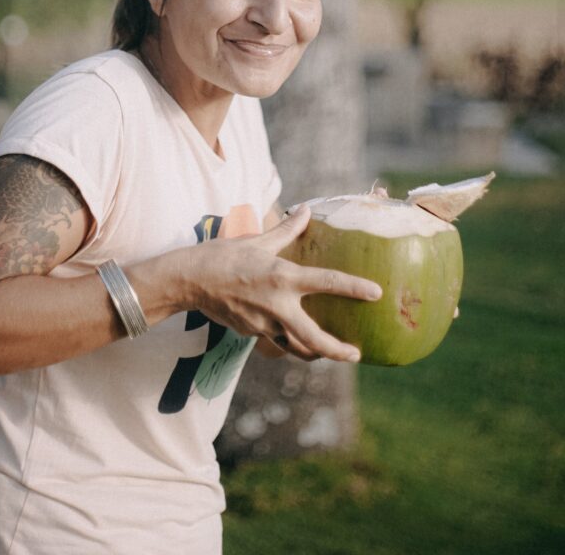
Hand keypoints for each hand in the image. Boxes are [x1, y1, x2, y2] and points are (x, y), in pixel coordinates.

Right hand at [184, 204, 381, 362]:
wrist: (188, 280)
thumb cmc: (223, 255)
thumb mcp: (257, 239)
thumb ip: (287, 229)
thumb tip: (305, 209)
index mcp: (282, 277)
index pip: (327, 282)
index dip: (354, 287)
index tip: (376, 293)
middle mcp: (277, 306)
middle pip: (314, 339)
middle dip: (337, 351)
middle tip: (356, 355)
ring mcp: (263, 324)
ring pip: (295, 348)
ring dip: (315, 353)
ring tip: (330, 353)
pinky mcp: (251, 333)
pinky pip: (275, 341)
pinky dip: (288, 341)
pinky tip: (292, 337)